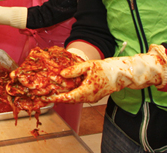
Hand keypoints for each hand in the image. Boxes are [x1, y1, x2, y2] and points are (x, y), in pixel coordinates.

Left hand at [42, 45, 166, 103]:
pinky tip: (64, 89)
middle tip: (45, 96)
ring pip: (74, 99)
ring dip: (64, 96)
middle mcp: (88, 97)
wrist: (122, 74)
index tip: (47, 98)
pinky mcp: (93, 95)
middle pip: (70, 100)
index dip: (57, 98)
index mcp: (87, 91)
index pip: (69, 98)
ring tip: (51, 92)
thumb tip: (62, 74)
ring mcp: (91, 98)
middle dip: (58, 98)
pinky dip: (70, 94)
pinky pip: (79, 96)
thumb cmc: (106, 68)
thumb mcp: (89, 66)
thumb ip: (74, 70)